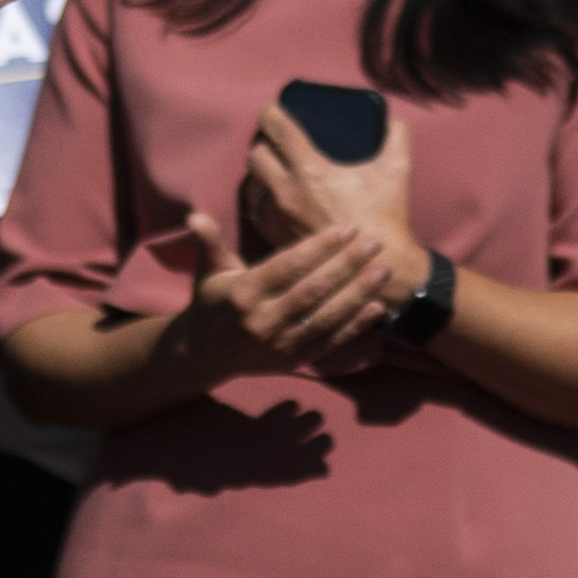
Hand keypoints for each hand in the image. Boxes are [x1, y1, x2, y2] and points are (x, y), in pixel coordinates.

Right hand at [171, 206, 395, 374]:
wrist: (205, 354)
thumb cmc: (213, 301)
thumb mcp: (208, 270)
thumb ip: (208, 241)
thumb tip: (195, 217)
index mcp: (243, 293)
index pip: (287, 266)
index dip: (319, 247)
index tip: (346, 229)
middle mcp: (262, 320)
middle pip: (312, 290)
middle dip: (346, 265)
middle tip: (373, 242)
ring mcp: (280, 344)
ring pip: (326, 317)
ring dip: (357, 293)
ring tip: (382, 270)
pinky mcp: (294, 360)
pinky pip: (330, 342)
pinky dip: (355, 327)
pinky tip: (377, 308)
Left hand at [243, 103, 421, 289]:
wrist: (379, 265)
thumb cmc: (387, 217)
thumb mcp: (398, 169)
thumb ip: (396, 135)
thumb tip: (388, 119)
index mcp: (311, 170)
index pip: (276, 129)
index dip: (272, 114)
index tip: (276, 112)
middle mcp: (287, 191)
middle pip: (256, 154)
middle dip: (264, 143)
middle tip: (277, 142)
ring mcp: (278, 216)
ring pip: (252, 183)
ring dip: (262, 172)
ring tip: (277, 168)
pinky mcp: (276, 236)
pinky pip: (256, 209)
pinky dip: (263, 198)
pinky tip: (277, 195)